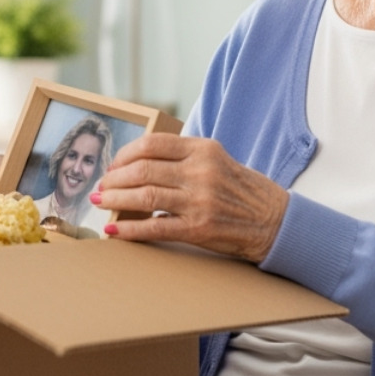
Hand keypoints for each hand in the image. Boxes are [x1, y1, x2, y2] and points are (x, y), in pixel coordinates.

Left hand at [91, 133, 288, 262]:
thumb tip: (138, 163)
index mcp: (203, 150)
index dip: (125, 154)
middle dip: (114, 178)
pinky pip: (154, 227)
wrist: (273, 221)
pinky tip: (114, 231)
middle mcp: (200, 172)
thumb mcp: (216, 160)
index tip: (113, 164)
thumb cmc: (242, 190)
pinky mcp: (198, 228)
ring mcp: (199, 201)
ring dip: (115, 200)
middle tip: (101, 185)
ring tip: (101, 202)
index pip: (152, 145)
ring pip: (144, 196)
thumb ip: (183, 157)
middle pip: (142, 170)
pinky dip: (129, 230)